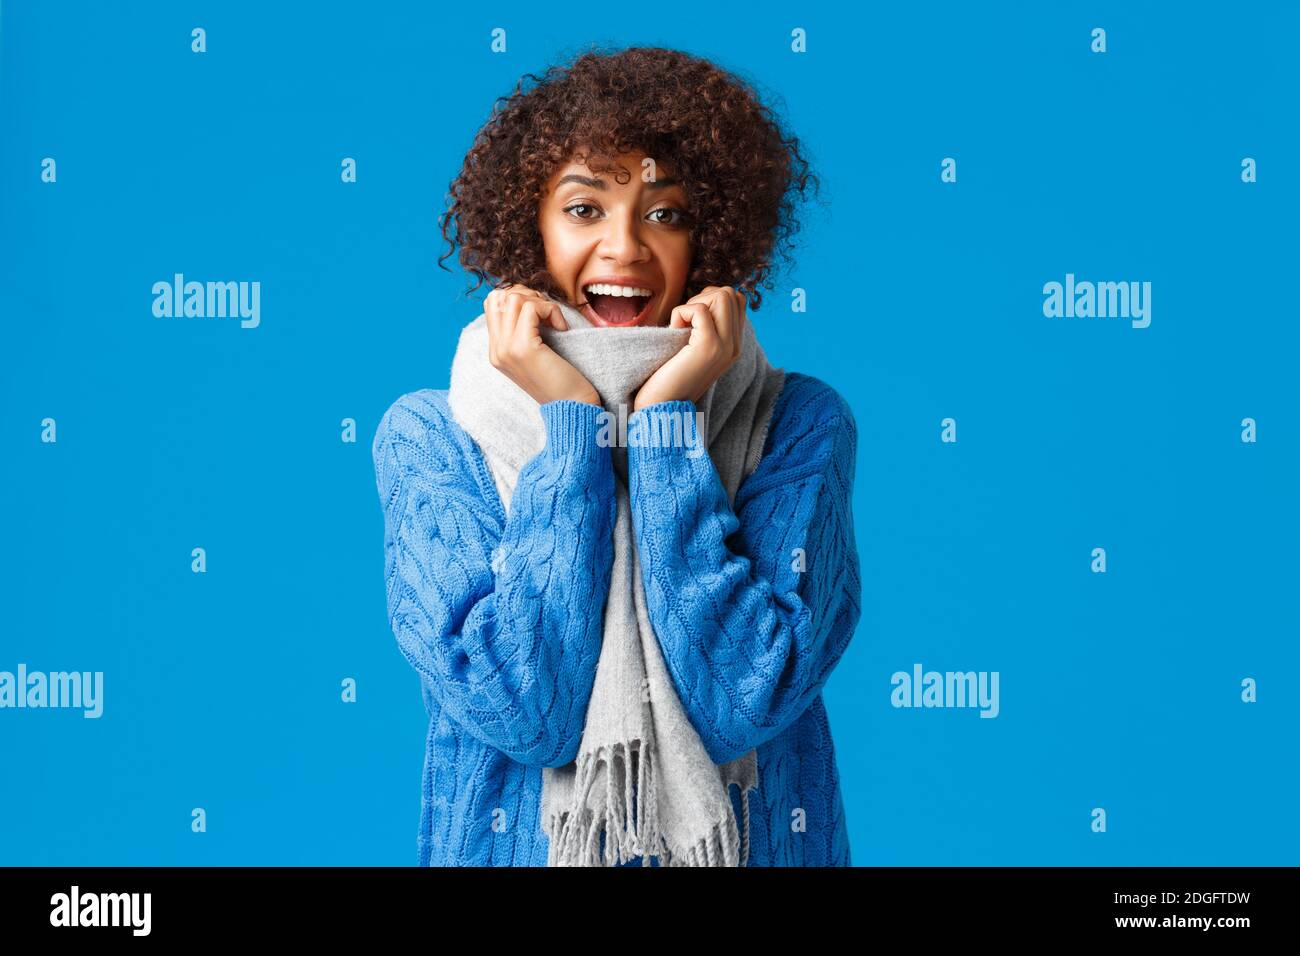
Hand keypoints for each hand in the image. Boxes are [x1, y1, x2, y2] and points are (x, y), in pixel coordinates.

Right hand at [485, 285, 599, 406]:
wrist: (573, 407)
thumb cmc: (562, 379)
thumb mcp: (536, 353)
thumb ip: (524, 331)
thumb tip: (528, 298)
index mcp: (496, 351)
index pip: (492, 304)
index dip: (518, 296)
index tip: (540, 311)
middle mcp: (496, 350)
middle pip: (498, 297)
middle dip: (526, 294)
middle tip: (547, 312)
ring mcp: (506, 349)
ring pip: (513, 298)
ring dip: (540, 302)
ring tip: (554, 320)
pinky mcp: (523, 349)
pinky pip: (531, 308)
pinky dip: (551, 311)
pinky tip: (562, 328)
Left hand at [633, 286, 744, 411]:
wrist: (661, 406)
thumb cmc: (669, 374)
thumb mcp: (694, 347)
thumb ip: (707, 325)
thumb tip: (705, 296)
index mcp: (734, 345)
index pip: (737, 300)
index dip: (711, 299)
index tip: (693, 318)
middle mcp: (736, 346)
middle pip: (730, 294)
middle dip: (703, 297)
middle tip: (685, 321)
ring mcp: (726, 346)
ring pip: (722, 295)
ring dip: (694, 304)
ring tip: (681, 327)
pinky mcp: (709, 346)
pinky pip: (699, 309)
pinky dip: (680, 313)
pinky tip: (674, 332)